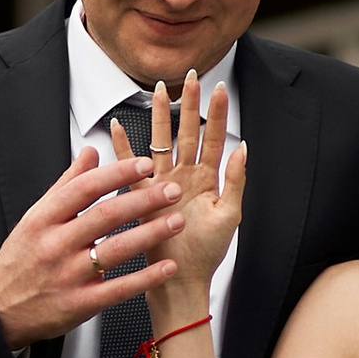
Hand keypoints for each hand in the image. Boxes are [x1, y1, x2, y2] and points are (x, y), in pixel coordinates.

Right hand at [0, 140, 181, 350]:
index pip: (84, 188)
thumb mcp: (35, 218)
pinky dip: (145, 278)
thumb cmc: (20, 261)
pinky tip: (166, 267)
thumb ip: (67, 184)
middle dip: (143, 200)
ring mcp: (68, 276)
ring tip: (177, 221)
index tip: (144, 165)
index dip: (117, 174)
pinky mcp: (80, 304)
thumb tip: (90, 154)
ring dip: (150, 234)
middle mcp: (55, 245)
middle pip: (105, 217)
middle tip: (171, 190)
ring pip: (115, 250)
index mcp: (43, 219)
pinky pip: (118, 289)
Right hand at [118, 75, 246, 324]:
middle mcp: (183, 178)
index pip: (213, 138)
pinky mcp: (142, 198)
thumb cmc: (206, 254)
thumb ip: (236, 182)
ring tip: (156, 90)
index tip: (220, 88)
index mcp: (207, 181)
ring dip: (158, 117)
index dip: (217, 113)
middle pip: (186, 133)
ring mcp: (161, 186)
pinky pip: (130, 169)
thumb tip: (242, 148)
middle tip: (190, 76)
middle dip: (188, 104)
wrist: (181, 281)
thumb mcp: (229, 217)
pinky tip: (116, 128)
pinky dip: (122, 149)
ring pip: (160, 143)